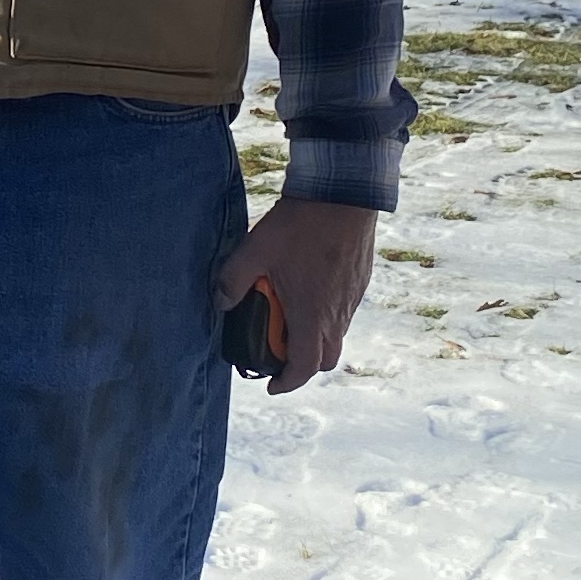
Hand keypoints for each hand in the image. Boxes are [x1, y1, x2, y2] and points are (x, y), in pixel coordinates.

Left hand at [215, 196, 378, 398]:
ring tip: (289, 316)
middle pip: (325, 359)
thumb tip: (220, 302)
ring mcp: (352, 299)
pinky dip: (326, 315)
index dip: (286, 383)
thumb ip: (232, 281)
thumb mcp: (254, 251)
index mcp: (312, 316)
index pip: (304, 367)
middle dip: (302, 364)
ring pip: (336, 335)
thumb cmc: (300, 225)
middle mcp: (337, 315)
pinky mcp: (360, 282)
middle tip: (278, 352)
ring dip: (313, 337)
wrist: (342, 194)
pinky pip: (343, 312)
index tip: (271, 385)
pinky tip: (307, 289)